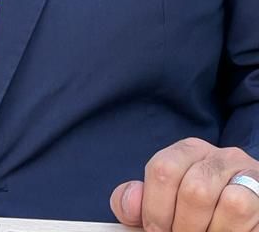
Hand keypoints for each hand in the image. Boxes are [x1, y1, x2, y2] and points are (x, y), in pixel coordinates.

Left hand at [111, 138, 258, 231]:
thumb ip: (139, 202)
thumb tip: (128, 204)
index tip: (154, 230)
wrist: (244, 210)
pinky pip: (250, 217)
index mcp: (189, 151)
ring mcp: (249, 176)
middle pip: (195, 190)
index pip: (163, 169)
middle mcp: (221, 157)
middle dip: (183, 227)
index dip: (154, 209)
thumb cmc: (197, 210)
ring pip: (231, 203)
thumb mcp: (164, 201)